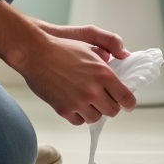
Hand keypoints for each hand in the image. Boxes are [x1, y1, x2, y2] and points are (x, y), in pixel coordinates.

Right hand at [0, 1, 135, 124]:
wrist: (35, 53)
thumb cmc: (62, 47)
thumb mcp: (89, 43)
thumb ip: (110, 48)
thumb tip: (124, 56)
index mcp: (103, 73)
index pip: (125, 97)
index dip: (128, 102)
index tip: (127, 103)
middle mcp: (93, 90)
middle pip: (113, 111)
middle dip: (111, 106)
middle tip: (105, 99)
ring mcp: (78, 102)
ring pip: (96, 118)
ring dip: (94, 111)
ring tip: (88, 100)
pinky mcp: (64, 110)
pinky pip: (79, 121)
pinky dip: (79, 115)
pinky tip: (76, 103)